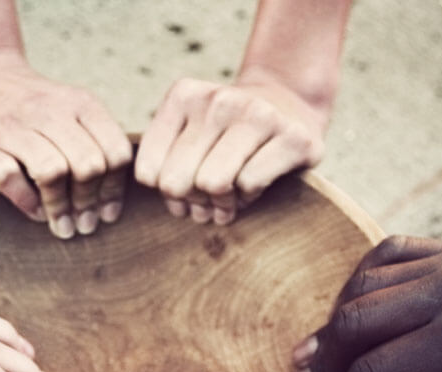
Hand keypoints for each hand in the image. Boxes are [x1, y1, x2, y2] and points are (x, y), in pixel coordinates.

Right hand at [0, 50, 131, 238]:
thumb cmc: (32, 111)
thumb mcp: (71, 112)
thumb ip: (95, 144)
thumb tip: (111, 205)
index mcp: (80, 104)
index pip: (115, 153)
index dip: (114, 190)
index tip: (107, 214)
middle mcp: (49, 112)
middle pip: (88, 166)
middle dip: (89, 203)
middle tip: (85, 225)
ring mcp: (14, 127)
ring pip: (53, 172)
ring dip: (60, 207)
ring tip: (62, 226)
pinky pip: (11, 177)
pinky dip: (26, 200)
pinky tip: (35, 210)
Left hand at [135, 74, 326, 224]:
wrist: (290, 101)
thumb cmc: (228, 132)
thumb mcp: (187, 132)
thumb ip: (163, 162)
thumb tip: (176, 204)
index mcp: (184, 96)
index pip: (148, 173)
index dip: (165, 193)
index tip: (185, 187)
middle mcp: (219, 100)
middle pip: (177, 182)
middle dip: (192, 201)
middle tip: (208, 198)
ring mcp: (258, 114)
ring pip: (213, 184)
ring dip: (220, 202)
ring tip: (230, 196)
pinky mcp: (293, 137)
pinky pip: (249, 184)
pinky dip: (248, 197)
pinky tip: (254, 186)